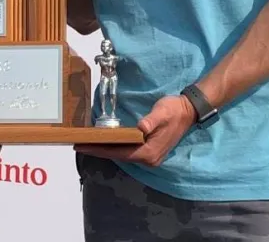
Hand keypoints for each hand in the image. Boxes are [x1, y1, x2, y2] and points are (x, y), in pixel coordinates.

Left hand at [73, 95, 195, 167]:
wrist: (189, 110)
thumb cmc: (174, 110)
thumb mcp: (162, 112)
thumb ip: (151, 121)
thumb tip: (141, 128)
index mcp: (150, 152)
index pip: (120, 153)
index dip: (101, 150)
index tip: (84, 147)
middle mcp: (149, 158)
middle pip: (120, 156)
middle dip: (100, 151)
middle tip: (79, 145)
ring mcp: (150, 155)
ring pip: (123, 154)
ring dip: (106, 150)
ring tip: (88, 145)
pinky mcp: (150, 150)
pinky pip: (128, 151)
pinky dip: (115, 147)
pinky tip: (105, 142)